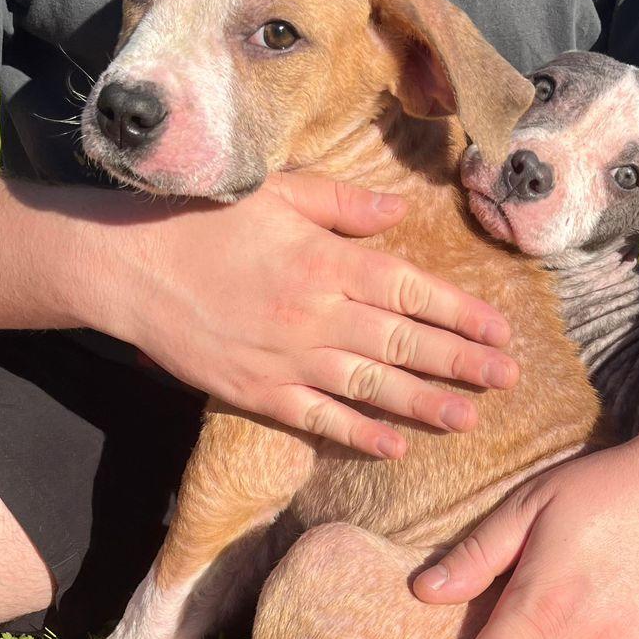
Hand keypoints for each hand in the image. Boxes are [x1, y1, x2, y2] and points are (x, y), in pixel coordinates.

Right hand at [90, 171, 516, 456]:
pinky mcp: (258, 392)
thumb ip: (343, 204)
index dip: (462, 312)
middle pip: (404, 342)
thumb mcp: (278, 192)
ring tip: (470, 418)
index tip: (501, 330)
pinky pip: (319, 419)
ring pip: (372, 386)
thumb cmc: (205, 221)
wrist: (130, 268)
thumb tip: (400, 213)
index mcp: (326, 261)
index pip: (412, 290)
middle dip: (462, 362)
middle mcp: (316, 313)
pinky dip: (359, 434)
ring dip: (425, 403)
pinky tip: (396, 446)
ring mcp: (288, 359)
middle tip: (508, 378)